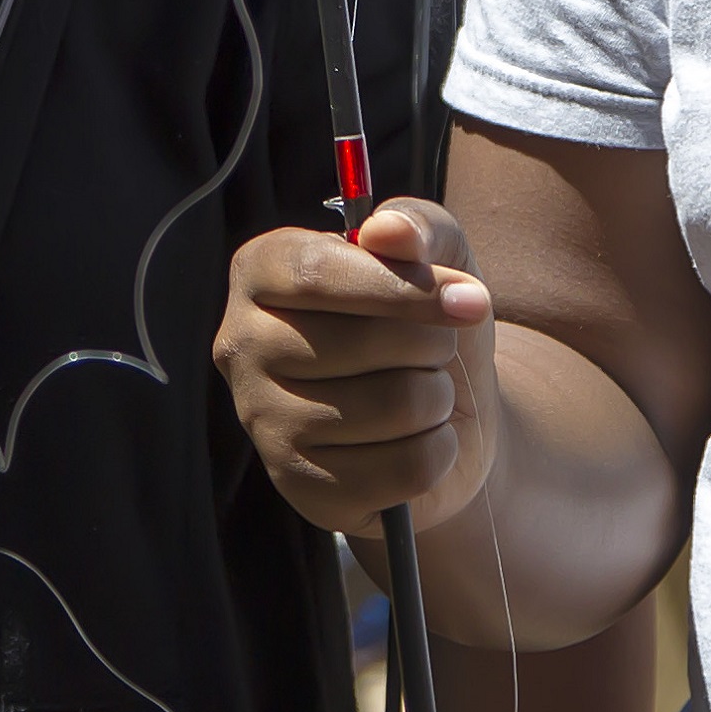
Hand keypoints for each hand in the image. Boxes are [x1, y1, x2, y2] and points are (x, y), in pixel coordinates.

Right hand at [214, 199, 499, 538]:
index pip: (316, 273)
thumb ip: (417, 225)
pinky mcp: (297, 486)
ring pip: (392, 406)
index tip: (469, 298)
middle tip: (435, 349)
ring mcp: (261, 421)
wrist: (448, 417)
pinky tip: (414, 442)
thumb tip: (387, 232)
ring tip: (423, 394)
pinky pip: (403, 470)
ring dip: (436, 399)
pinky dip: (436, 453)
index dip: (401, 287)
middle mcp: (241, 345)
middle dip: (430, 344)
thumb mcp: (439, 257)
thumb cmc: (426, 322)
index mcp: (260, 273)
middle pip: (359, 342)